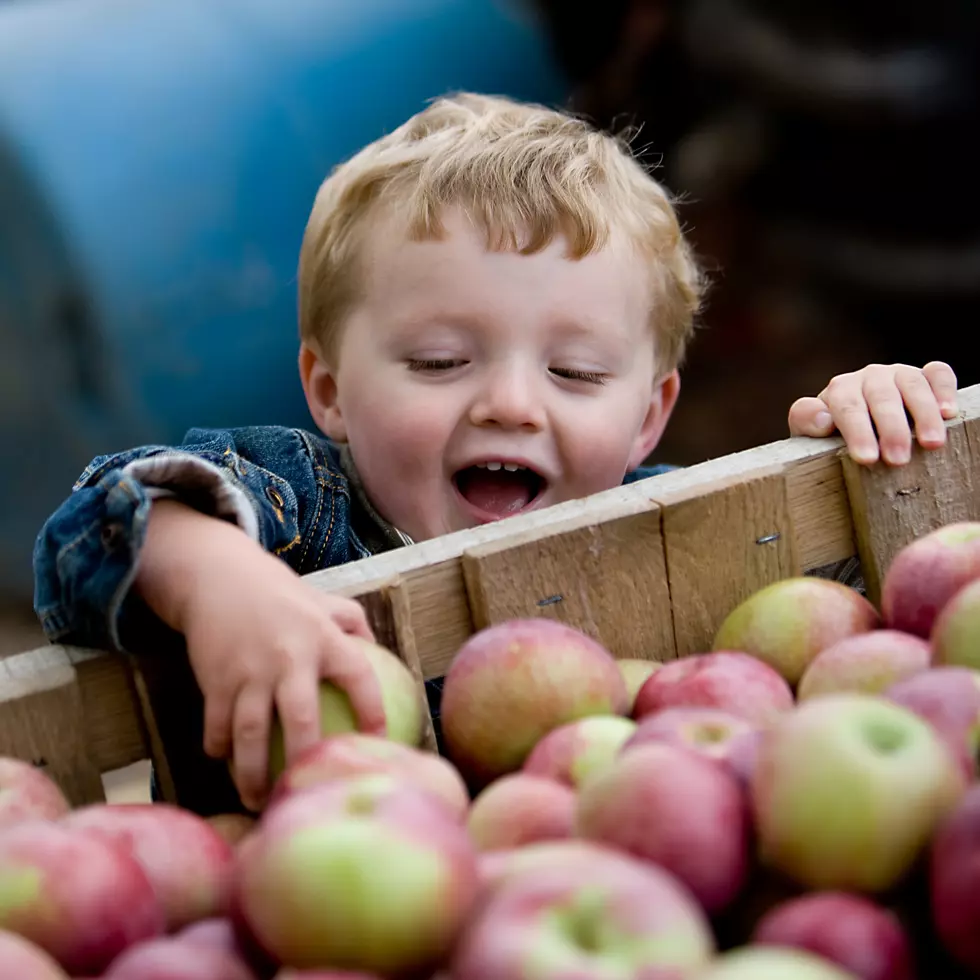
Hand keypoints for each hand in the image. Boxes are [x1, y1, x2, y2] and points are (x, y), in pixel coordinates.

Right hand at [136, 501, 384, 810]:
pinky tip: (224, 763)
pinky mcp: (216, 679)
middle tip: (306, 794)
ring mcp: (250, 670)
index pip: (359, 676)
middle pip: (300, 720)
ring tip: (258, 802)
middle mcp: (289, 656)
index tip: (379, 742)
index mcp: (323, 637)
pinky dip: (220, 748)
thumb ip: (352, 622)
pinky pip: (218, 725)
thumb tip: (380, 650)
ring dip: (252, 774)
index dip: (373, 710)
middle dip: (303, 761)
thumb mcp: (322, 599)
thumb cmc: (279, 594)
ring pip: (251, 734)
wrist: (217, 576)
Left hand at [788, 361, 958, 465]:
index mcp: (840, 390)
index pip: (847, 408)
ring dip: (923, 415)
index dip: (857, 432)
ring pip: (912, 386)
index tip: (867, 458)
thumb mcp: (810, 432)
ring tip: (931, 444)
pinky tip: (948, 413)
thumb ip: (806, 422)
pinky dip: (944, 389)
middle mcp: (869, 377)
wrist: (856, 424)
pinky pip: (937, 374)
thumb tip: (823, 420)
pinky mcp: (924, 376)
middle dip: (891, 430)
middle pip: (882, 399)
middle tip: (898, 460)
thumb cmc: (832, 435)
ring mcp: (898, 374)